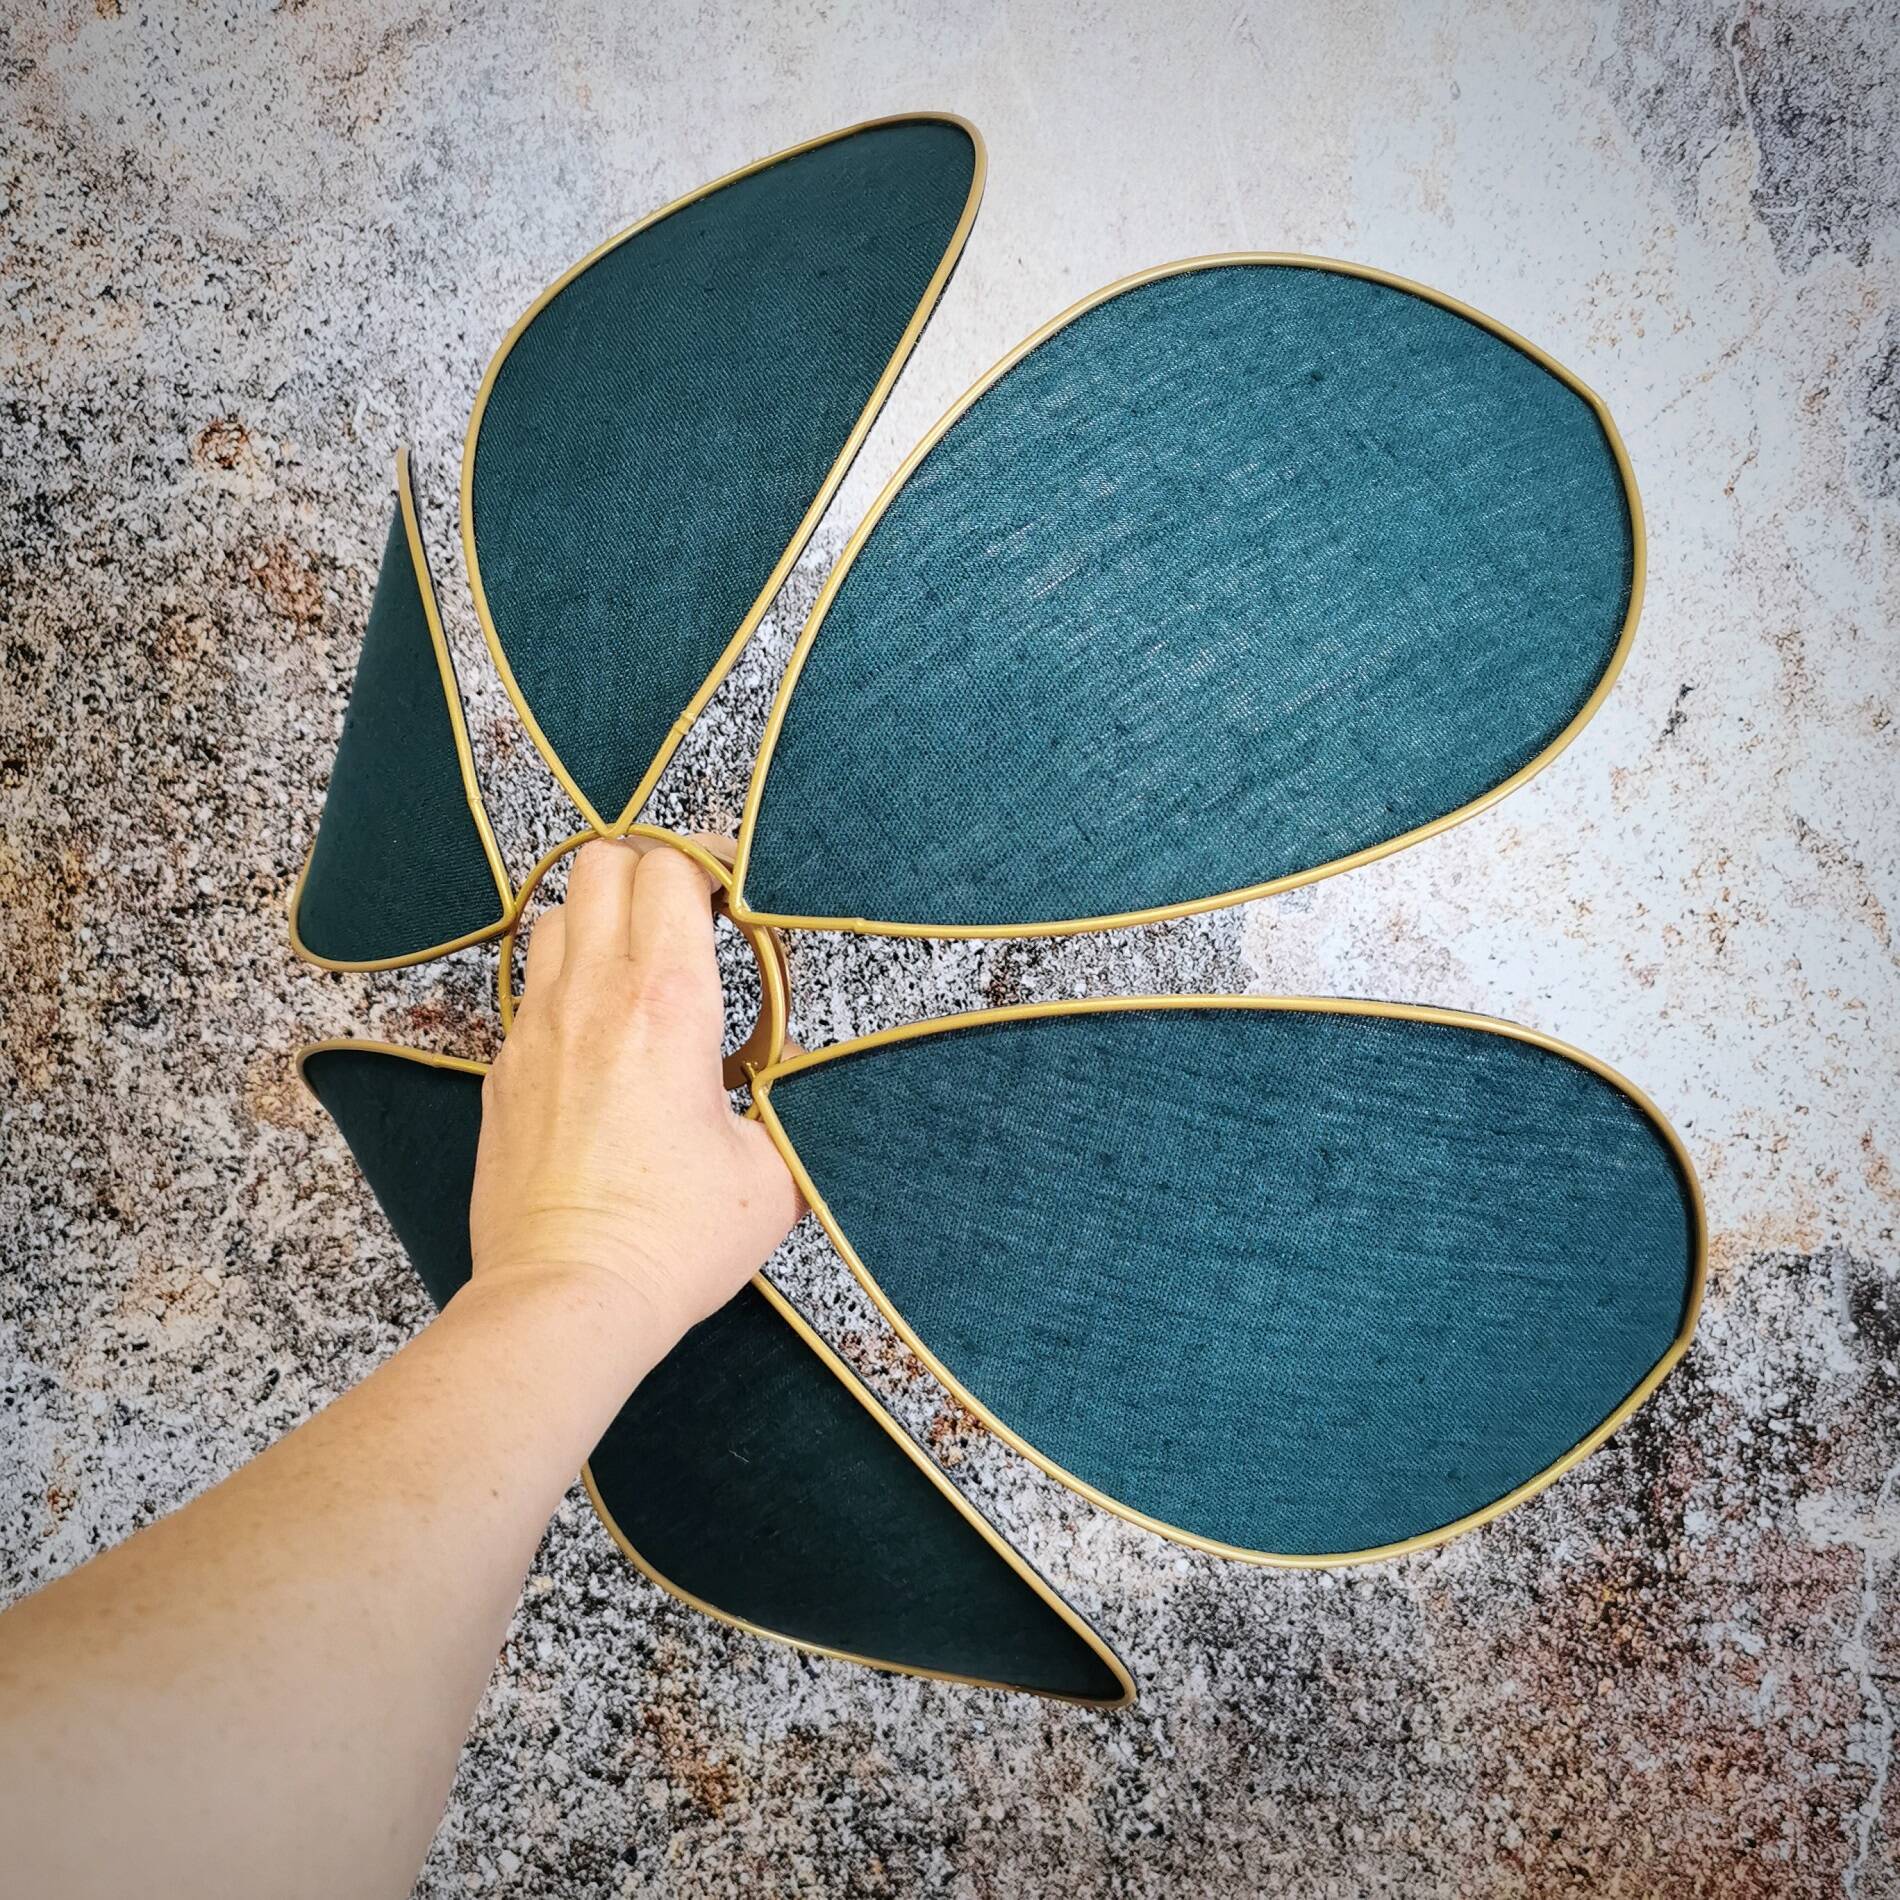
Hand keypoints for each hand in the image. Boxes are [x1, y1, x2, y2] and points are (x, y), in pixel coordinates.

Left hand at [468, 837, 802, 1349]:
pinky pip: (530, 990)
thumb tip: (786, 1088)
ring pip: (554, 916)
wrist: (567, 1296)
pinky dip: (566, 984)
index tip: (734, 884)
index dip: (707, 858)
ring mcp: (537, 1031)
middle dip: (647, 869)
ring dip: (598, 919)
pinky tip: (599, 1033)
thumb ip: (784, 1106)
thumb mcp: (771, 1173)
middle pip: (600, 862)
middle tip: (687, 910)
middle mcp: (594, 997)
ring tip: (639, 963)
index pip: (671, 868)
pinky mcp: (504, 1071)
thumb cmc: (672, 1240)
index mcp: (669, 1002)